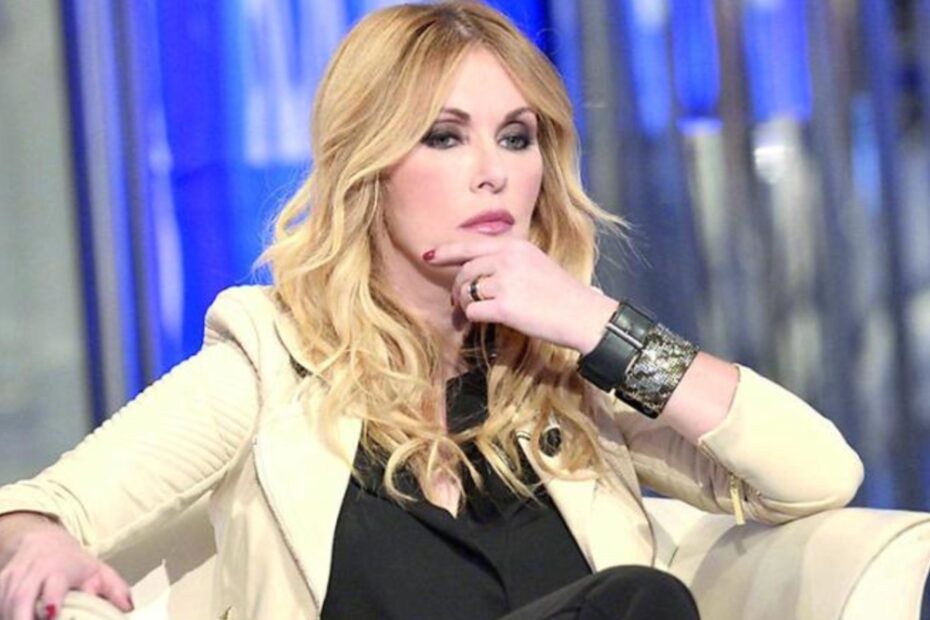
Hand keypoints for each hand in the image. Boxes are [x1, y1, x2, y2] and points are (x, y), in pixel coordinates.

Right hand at [0, 514, 132, 619]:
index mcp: (61, 569)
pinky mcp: (1, 581)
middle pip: (21, 596)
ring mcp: (14, 576)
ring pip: (6, 600)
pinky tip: (10, 618)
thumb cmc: (74, 562)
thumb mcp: (98, 572)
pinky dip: (3, 612)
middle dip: (21, 617)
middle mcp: (34, 571)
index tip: (50, 613)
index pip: (53, 584)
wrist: (43, 541)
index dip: (50, 599)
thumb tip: (129, 608)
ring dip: (10, 616)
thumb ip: (115, 589)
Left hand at [426, 238, 617, 353]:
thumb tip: (480, 274)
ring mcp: (505, 281)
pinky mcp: (504, 306)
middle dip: (457, 288)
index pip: (472, 244)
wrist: (584, 315)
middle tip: (457, 303)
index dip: (447, 251)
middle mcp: (508, 259)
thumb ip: (510, 262)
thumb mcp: (538, 264)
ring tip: (467, 314)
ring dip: (462, 304)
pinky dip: (473, 319)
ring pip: (465, 291)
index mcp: (516, 246)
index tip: (428, 255)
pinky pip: (472, 311)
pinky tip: (484, 322)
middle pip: (465, 271)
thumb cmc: (563, 295)